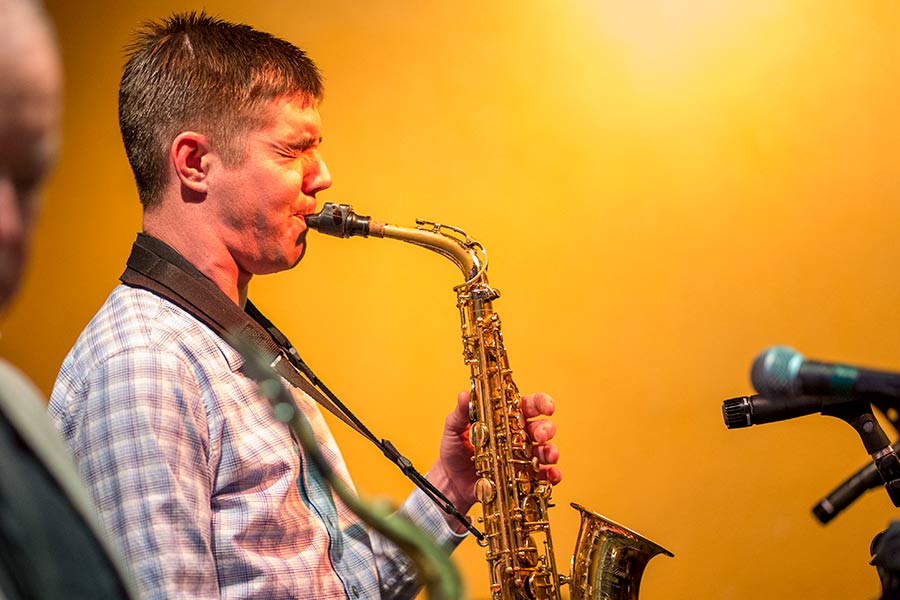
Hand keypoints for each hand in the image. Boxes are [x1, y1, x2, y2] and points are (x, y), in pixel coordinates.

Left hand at [427, 390, 561, 527]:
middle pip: (541, 427)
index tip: (548, 407)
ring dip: (550, 451)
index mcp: (504, 419)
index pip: (527, 405)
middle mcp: (517, 436)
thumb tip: (465, 394)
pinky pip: (542, 475)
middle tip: (541, 435)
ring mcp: (521, 457)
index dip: (541, 403)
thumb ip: (461, 412)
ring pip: (544, 450)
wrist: (450, 481)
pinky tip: (551, 475)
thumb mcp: (454, 428)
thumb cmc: (453, 450)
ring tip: (550, 455)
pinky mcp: (521, 477)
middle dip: (546, 429)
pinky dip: (551, 475)